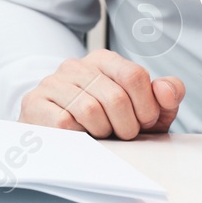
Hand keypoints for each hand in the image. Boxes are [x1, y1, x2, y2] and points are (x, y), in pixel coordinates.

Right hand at [19, 49, 184, 138]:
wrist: (60, 142)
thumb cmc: (107, 126)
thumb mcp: (144, 113)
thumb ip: (166, 98)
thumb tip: (166, 89)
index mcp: (104, 60)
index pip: (134, 76)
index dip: (146, 107)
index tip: (143, 123)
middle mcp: (76, 65)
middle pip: (116, 97)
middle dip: (126, 126)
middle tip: (122, 135)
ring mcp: (53, 82)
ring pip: (91, 110)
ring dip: (102, 133)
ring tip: (99, 135)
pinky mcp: (35, 103)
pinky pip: (66, 123)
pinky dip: (79, 137)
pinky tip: (78, 136)